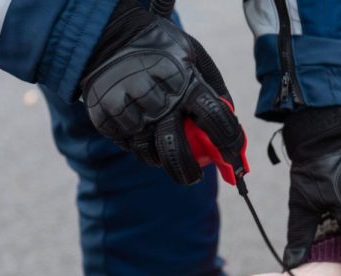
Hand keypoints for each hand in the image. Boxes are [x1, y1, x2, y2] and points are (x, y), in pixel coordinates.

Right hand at [80, 0, 245, 184]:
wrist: (110, 35)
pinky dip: (137, 144)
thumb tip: (233, 121)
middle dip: (188, 171)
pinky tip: (141, 130)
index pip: (215, 120)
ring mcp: (128, 109)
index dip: (229, 144)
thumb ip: (213, 87)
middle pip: (175, 150)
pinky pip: (127, 146)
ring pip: (148, 153)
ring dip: (160, 158)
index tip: (234, 157)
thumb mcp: (194, 56)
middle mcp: (155, 98)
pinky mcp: (106, 117)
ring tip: (164, 148)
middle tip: (195, 176)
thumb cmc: (162, 50)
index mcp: (184, 81)